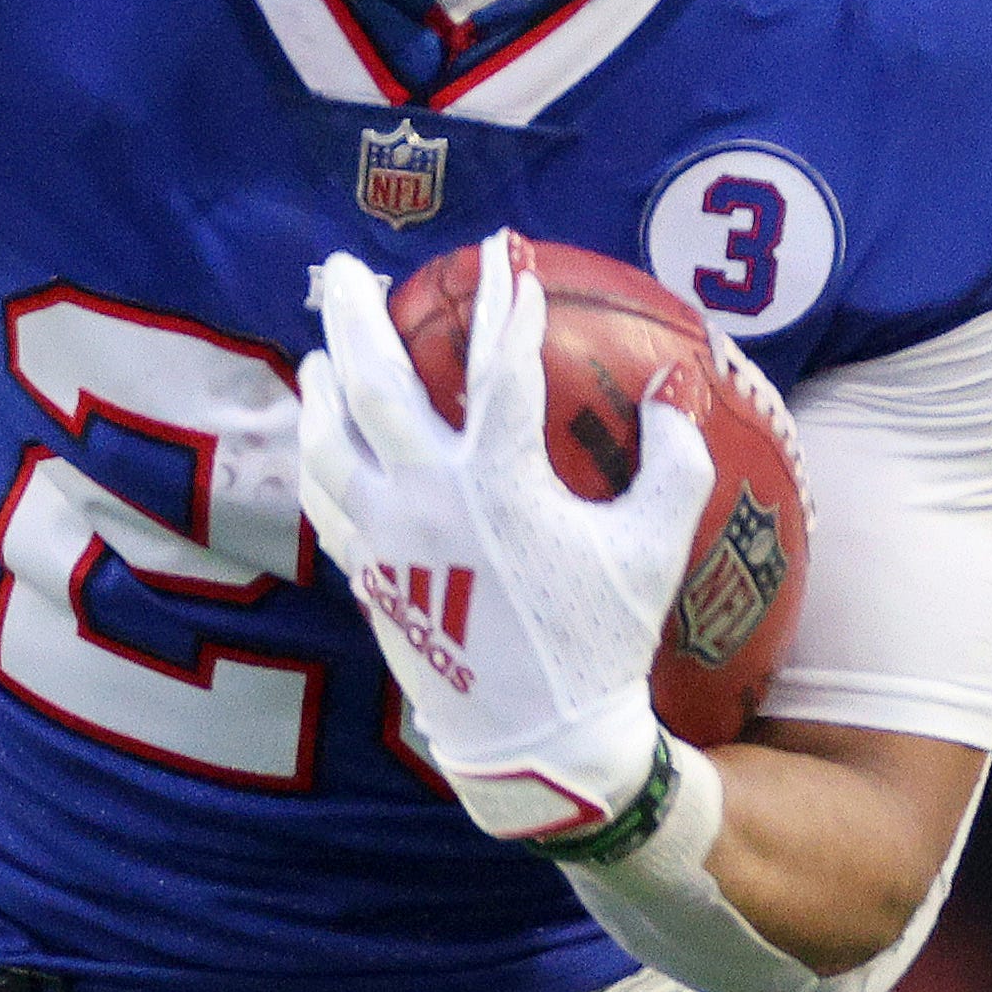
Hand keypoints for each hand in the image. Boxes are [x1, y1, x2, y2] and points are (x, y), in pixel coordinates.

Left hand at [291, 241, 705, 841]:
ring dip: (322, 386)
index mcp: (499, 485)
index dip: (505, 304)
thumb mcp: (653, 546)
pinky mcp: (366, 576)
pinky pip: (324, 500)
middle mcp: (426, 501)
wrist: (534, 739)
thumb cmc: (601, 640)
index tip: (503, 252)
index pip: (498, 368)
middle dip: (356, 316)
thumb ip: (673, 459)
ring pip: (328, 442)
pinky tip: (320, 438)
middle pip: (373, 385)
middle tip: (343, 266)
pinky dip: (317, 457)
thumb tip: (673, 387)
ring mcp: (384, 540)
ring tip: (321, 351)